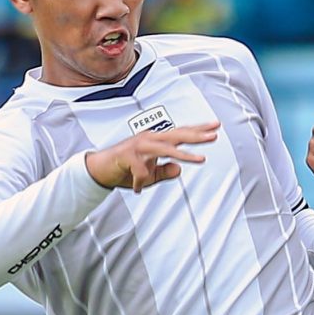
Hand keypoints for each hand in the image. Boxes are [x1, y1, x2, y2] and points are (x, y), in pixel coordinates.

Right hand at [88, 123, 217, 190]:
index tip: (215, 127)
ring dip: (184, 154)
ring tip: (201, 160)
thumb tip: (179, 169)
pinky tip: (137, 188)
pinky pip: (142, 171)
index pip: (180, 133)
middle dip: (197, 135)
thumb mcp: (149, 175)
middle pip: (177, 135)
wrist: (98, 170)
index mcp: (156, 140)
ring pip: (165, 148)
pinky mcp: (127, 155)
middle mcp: (149, 139)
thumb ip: (164, 172)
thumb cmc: (125, 170)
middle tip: (214, 134)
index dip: (197, 130)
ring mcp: (138, 145)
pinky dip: (141, 182)